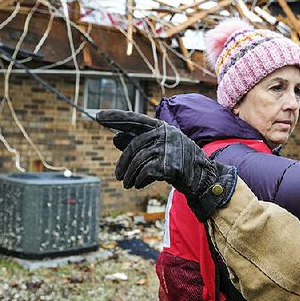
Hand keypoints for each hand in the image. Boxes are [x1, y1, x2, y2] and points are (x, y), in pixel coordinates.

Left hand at [96, 109, 237, 220]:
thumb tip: (115, 138)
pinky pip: (145, 172)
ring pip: (138, 161)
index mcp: (162, 127)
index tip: (98, 116)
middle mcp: (165, 133)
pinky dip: (139, 179)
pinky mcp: (171, 164)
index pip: (134, 119)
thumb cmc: (179, 162)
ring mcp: (169, 148)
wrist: (202, 177)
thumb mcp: (158, 150)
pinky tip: (138, 184)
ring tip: (127, 184)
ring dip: (129, 175)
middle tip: (117, 176)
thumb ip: (138, 143)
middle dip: (123, 163)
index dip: (116, 118)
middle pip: (134, 145)